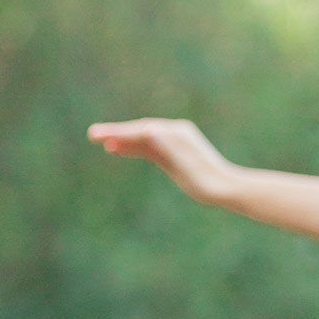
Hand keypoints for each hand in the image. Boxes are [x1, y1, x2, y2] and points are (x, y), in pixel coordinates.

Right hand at [87, 117, 235, 201]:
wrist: (227, 189)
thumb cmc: (205, 179)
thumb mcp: (184, 164)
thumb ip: (166, 146)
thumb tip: (149, 128)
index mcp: (177, 133)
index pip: (141, 130)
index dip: (118, 132)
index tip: (97, 135)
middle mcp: (176, 133)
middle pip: (140, 131)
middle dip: (116, 133)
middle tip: (91, 134)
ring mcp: (175, 143)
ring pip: (143, 139)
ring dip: (122, 140)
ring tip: (100, 142)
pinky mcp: (174, 155)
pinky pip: (149, 148)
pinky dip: (133, 148)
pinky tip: (118, 150)